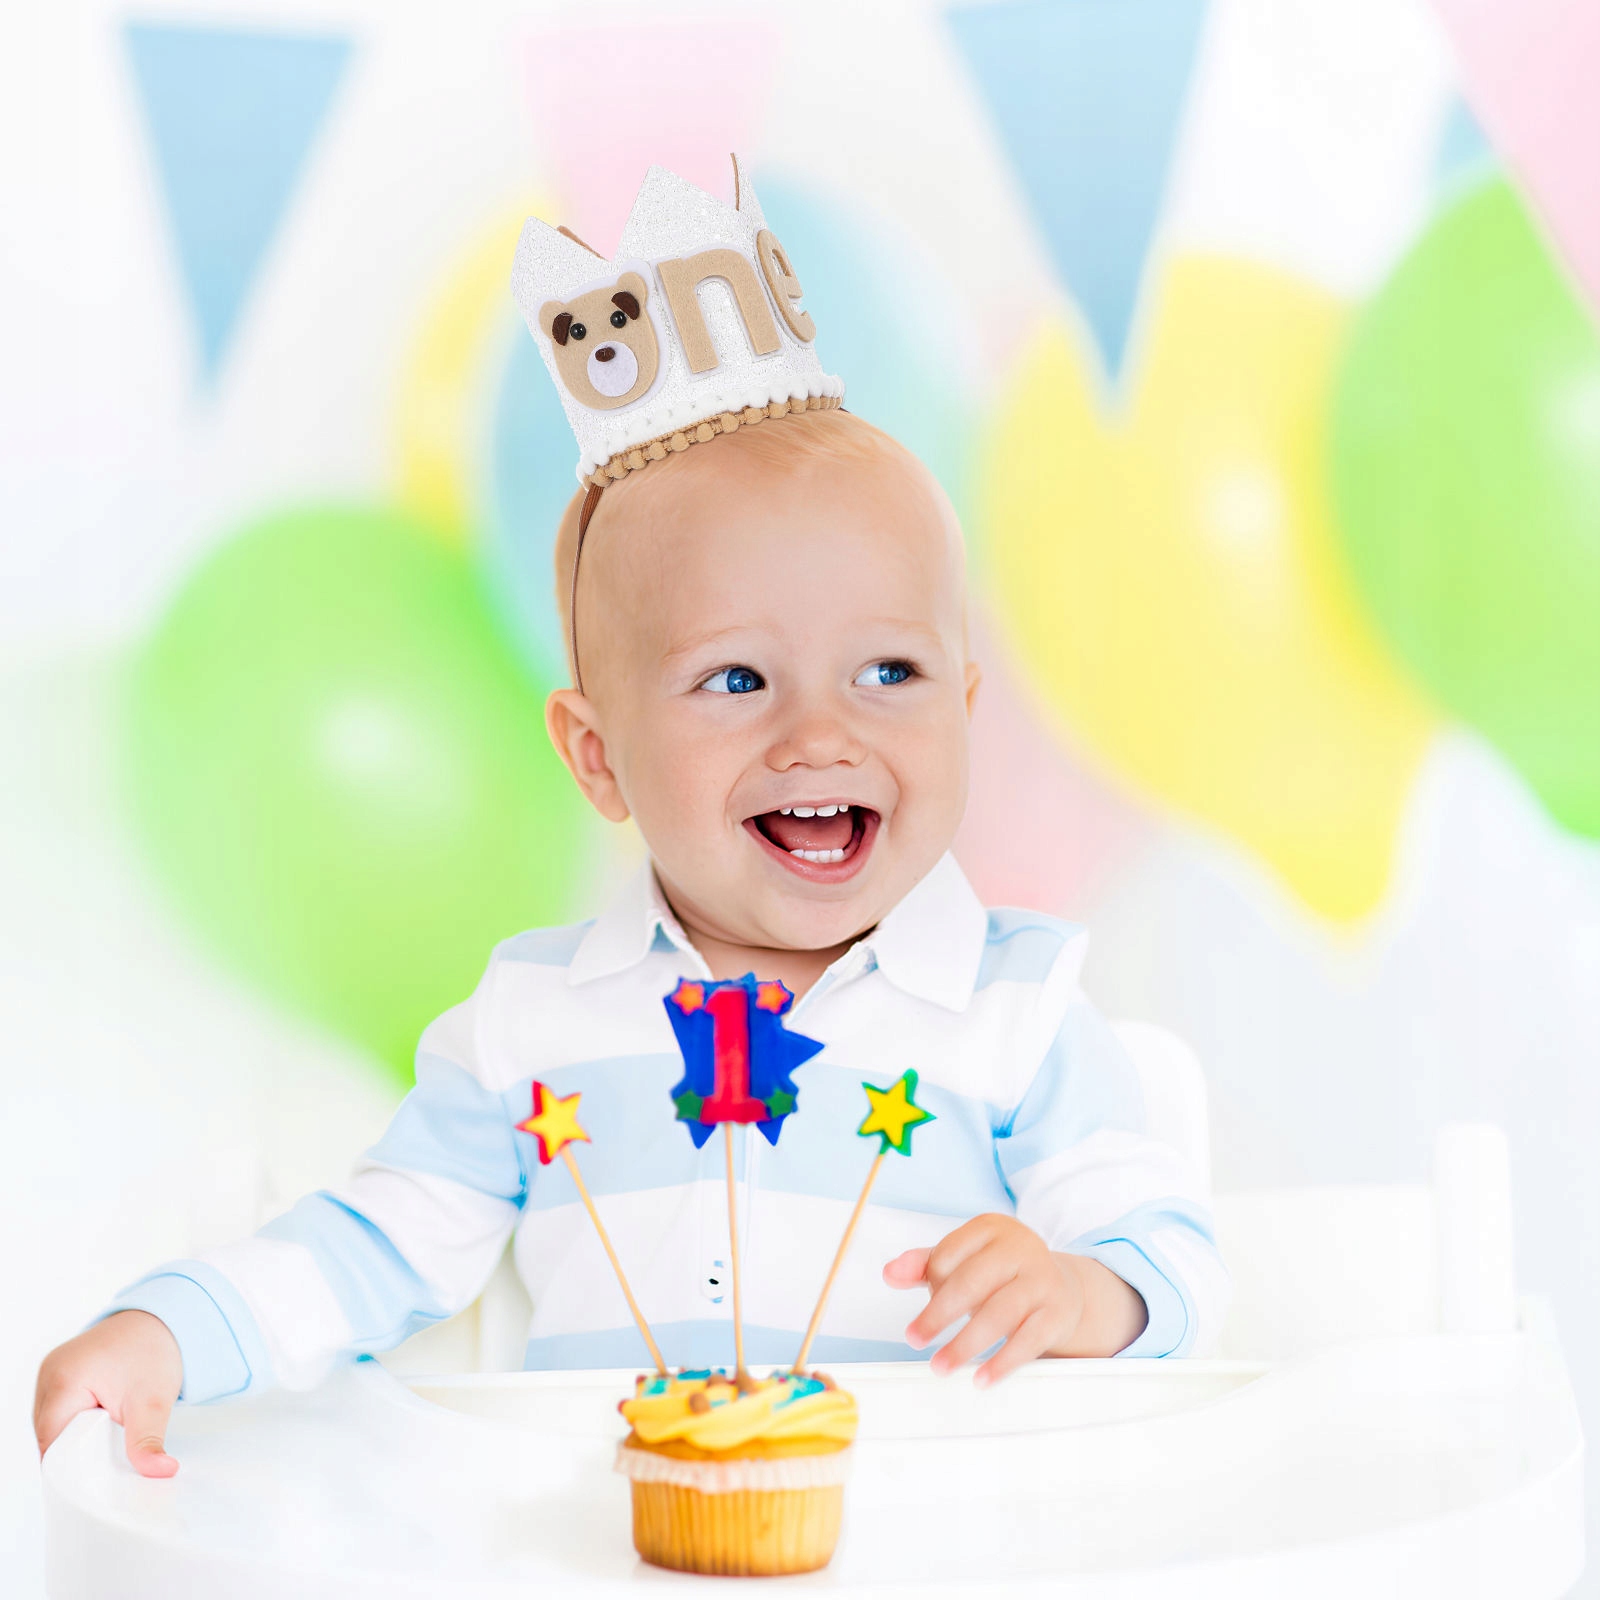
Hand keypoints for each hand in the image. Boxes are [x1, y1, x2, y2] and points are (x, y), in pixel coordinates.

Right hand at [34, 1310, 183, 1476]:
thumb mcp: (153, 1402)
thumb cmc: (154, 1350)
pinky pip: (57, 1409)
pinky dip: (74, 1420)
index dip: (71, 1466)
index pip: (51, 1444)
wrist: (163, 1318)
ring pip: (52, 1425)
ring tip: (104, 1436)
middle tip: (105, 1458)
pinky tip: (95, 1423)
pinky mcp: (58, 1372)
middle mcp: (49, 1373)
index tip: (93, 1480)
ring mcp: (50, 1371)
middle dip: (74, 1451)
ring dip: (74, 1435)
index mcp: (64, 1380)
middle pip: (49, 1436)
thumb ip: (148, 1442)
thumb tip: (159, 1472)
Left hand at [883, 1214, 1146, 1385]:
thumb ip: (924, 1265)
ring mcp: (1043, 1280)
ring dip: (965, 1345)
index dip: (931, 1282)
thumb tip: (890, 1272)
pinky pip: (1028, 1342)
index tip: (920, 1308)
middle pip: (972, 1282)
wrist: (1063, 1287)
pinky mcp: (1057, 1312)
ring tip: (940, 1366)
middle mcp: (1021, 1247)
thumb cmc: (1000, 1274)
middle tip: (914, 1339)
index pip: (950, 1253)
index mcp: (992, 1228)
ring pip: (999, 1314)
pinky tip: (981, 1379)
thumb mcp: (964, 1260)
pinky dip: (1002, 1363)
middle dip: (939, 1314)